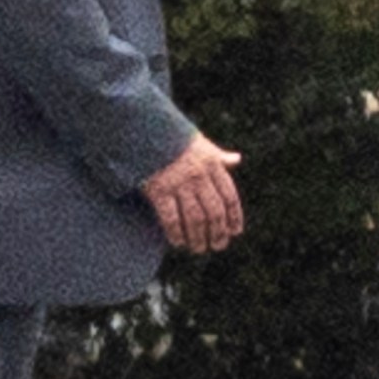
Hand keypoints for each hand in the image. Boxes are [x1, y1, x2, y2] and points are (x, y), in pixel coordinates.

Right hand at [143, 133, 243, 253]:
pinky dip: (175, 232)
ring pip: (195, 218)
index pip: (229, 197)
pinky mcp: (158, 189)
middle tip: (216, 247)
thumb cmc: (171, 137)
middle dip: (217, 233)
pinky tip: (177, 242)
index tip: (234, 233)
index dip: (234, 217)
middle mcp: (199, 176)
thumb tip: (236, 159)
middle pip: (214, 212)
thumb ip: (218, 156)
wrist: (142, 129)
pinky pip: (171, 217)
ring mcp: (178, 183)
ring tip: (198, 249)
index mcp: (212, 165)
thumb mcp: (199, 143)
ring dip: (198, 237)